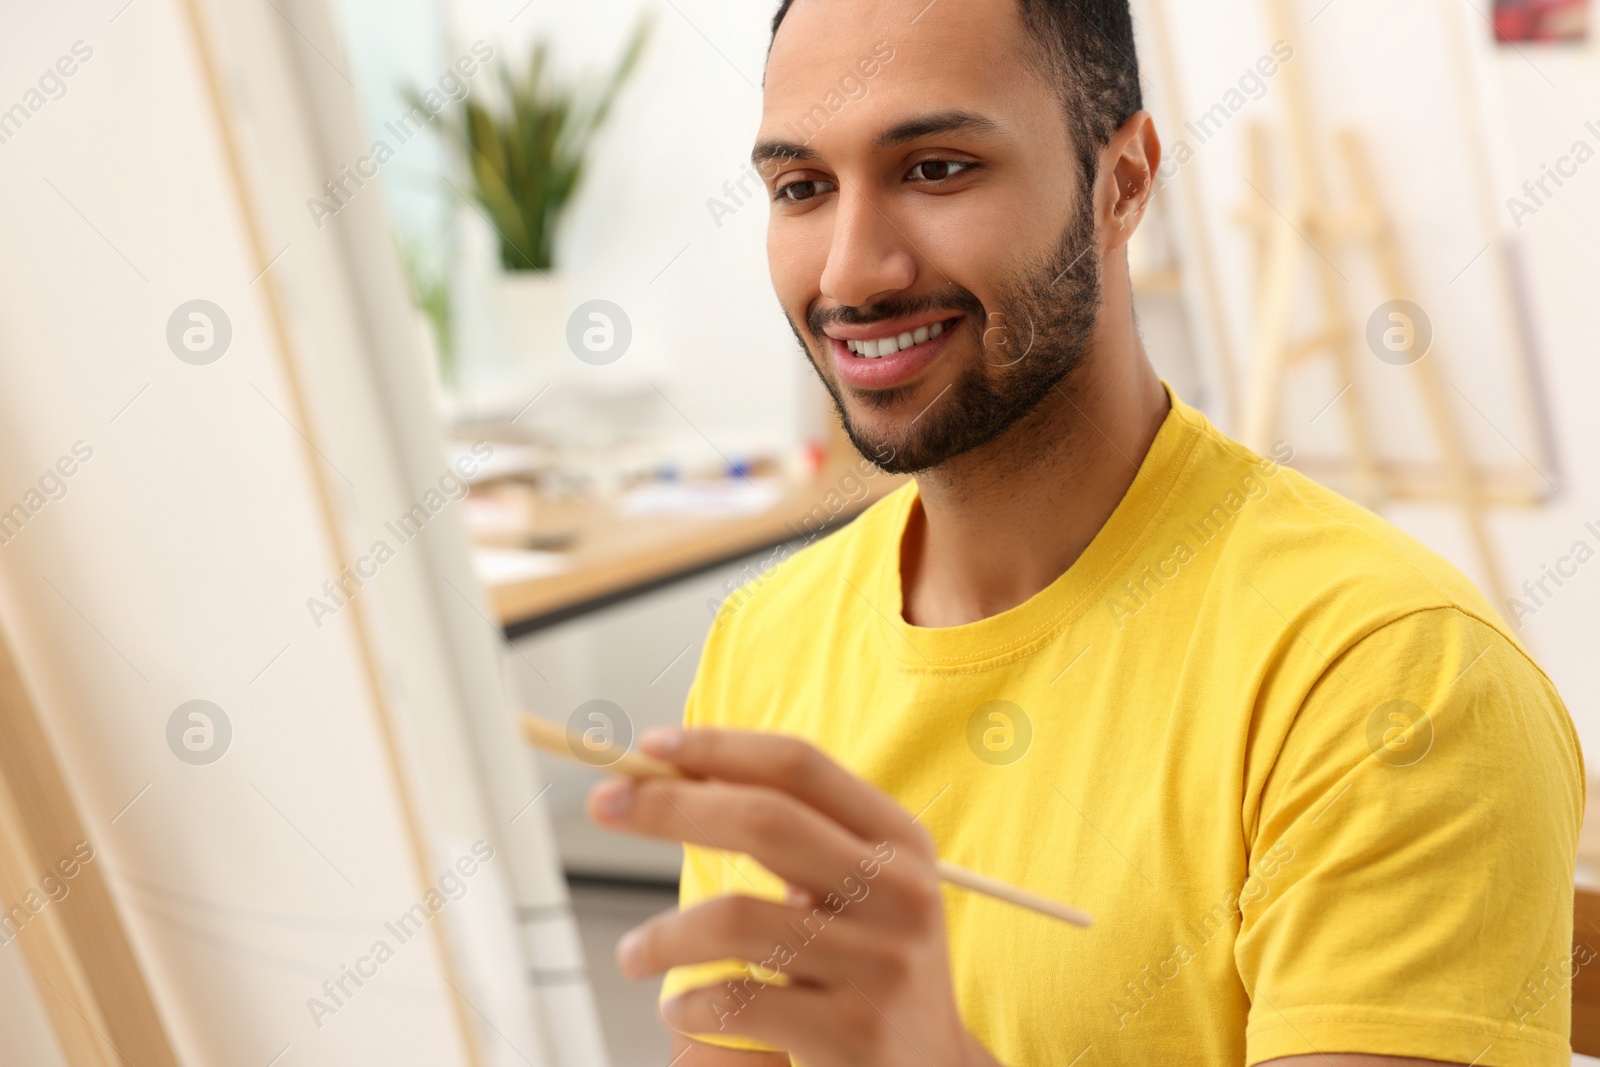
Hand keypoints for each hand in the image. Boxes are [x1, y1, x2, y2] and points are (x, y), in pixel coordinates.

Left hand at [587, 727, 1001, 1066]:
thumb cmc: (869, 966)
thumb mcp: (858, 888)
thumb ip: (790, 833)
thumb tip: (673, 772)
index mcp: (898, 842)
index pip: (800, 767)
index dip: (720, 747)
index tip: (650, 747)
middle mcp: (899, 892)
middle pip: (763, 821)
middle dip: (669, 806)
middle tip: (603, 805)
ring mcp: (880, 963)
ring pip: (734, 919)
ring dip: (662, 936)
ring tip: (634, 955)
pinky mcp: (853, 1031)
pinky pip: (736, 1003)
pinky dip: (690, 1005)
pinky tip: (683, 1009)